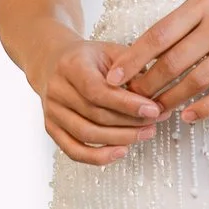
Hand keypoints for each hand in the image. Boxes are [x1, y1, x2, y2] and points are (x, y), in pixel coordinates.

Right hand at [35, 40, 162, 164]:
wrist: (54, 63)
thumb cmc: (89, 58)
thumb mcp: (111, 51)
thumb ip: (131, 70)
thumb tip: (155, 96)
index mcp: (71, 66)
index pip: (98, 90)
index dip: (127, 104)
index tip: (153, 110)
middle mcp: (57, 89)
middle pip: (95, 115)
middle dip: (130, 122)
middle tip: (156, 122)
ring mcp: (52, 111)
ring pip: (87, 134)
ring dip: (120, 139)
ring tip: (145, 134)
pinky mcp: (52, 128)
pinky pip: (74, 150)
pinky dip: (98, 157)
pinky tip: (121, 151)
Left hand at [109, 0, 208, 127]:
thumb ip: (190, 19)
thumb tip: (152, 47)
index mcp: (205, 2)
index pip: (158, 34)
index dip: (133, 59)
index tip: (114, 76)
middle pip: (171, 62)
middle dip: (147, 86)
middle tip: (131, 102)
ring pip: (194, 81)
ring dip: (171, 101)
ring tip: (156, 113)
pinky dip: (202, 109)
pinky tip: (189, 117)